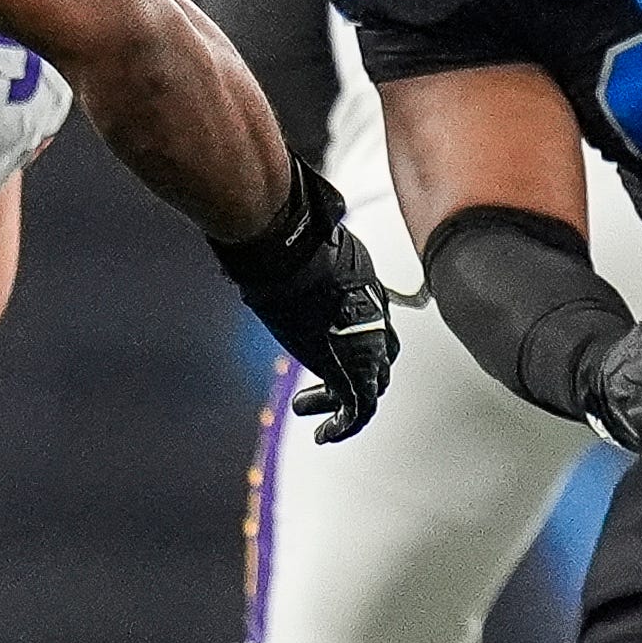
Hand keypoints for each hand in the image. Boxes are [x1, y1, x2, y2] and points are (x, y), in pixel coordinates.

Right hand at [217, 163, 397, 442]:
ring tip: (311, 413)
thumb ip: (293, 238)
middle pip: (380, 357)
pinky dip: (345, 425)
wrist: (285, 244)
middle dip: (358, 377)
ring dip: (347, 406)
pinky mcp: (347, 364)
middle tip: (323, 392)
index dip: (363, 344)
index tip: (331, 350)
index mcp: (366, 287)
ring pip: (371, 385)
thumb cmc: (284, 231)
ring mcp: (364, 339)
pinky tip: (324, 436)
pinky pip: (358, 406)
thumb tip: (261, 207)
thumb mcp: (297, 236)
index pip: (378, 325)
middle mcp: (374, 314)